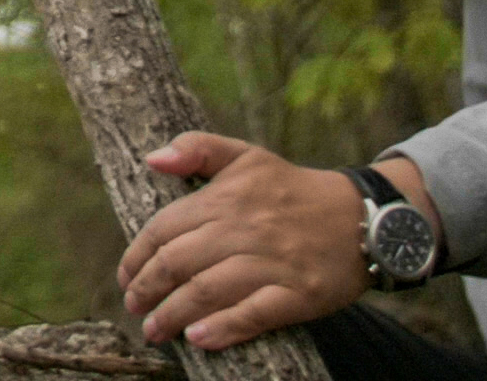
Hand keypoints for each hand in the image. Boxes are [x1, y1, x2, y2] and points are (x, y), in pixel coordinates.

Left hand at [116, 132, 370, 352]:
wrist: (362, 218)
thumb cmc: (293, 189)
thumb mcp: (247, 156)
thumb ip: (198, 149)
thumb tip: (151, 159)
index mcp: (226, 198)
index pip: (164, 228)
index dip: (136, 256)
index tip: (124, 278)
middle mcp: (245, 229)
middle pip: (178, 262)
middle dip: (147, 289)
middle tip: (134, 309)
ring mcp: (273, 263)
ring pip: (209, 290)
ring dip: (174, 315)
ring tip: (155, 331)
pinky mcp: (300, 293)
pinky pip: (256, 313)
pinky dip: (225, 327)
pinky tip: (199, 338)